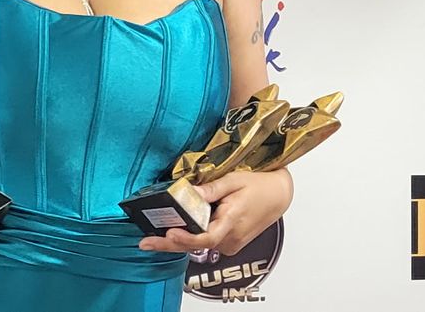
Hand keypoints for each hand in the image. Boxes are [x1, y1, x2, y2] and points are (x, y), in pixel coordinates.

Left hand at [137, 169, 292, 254]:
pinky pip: (206, 242)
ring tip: (152, 235)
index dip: (186, 238)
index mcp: (232, 221)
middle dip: (168, 244)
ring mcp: (230, 244)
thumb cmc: (259, 185)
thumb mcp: (234, 180)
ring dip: (178, 239)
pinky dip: (190, 237)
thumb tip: (188, 191)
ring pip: (199, 245)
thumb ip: (211, 189)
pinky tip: (175, 230)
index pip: (206, 238)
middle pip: (196, 245)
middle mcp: (231, 238)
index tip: (169, 233)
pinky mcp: (229, 243)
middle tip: (145, 243)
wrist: (279, 195)